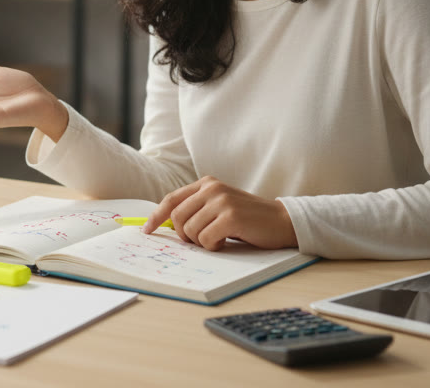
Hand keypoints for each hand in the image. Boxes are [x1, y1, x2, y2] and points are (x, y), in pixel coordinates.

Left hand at [143, 176, 297, 250]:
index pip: (172, 199)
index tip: (147, 230)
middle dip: (185, 235)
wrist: (281, 221)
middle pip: (178, 217)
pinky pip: (206, 239)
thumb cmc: (248, 219)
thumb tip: (167, 224)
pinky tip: (226, 242)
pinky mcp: (231, 217)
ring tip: (219, 238)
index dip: (157, 216)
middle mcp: (212, 188)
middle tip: (201, 240)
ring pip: (191, 230)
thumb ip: (197, 209)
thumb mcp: (219, 206)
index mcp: (206, 183)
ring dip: (202, 242)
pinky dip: (213, 246)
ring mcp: (221, 201)